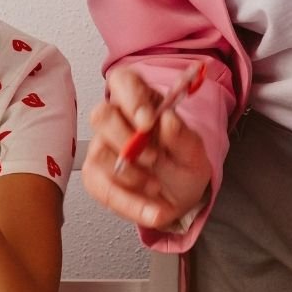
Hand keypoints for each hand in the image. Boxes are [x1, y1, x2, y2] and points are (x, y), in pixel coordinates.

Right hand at [82, 66, 211, 229]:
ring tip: (157, 186)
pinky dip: (129, 203)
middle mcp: (117, 120)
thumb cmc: (184, 165)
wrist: (181, 198)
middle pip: (102, 115)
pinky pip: (102, 188)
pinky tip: (152, 211)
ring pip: (100, 154)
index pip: (123, 81)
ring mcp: (102, 148)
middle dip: (126, 139)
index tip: (148, 121)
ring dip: (131, 175)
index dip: (131, 98)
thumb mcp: (195, 153)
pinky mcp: (96, 176)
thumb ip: (184, 137)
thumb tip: (168, 120)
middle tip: (153, 158)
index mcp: (141, 101)